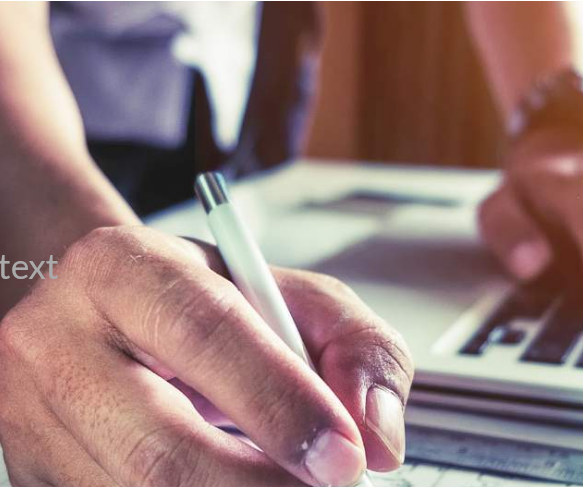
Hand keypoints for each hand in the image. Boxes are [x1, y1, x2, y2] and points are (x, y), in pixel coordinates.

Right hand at [0, 226, 412, 486]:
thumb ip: (356, 347)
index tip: (346, 456)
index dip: (283, 403)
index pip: (205, 334)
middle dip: (261, 486)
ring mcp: (32, 418)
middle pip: (161, 448)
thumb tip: (378, 434)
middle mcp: (58, 340)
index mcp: (122, 268)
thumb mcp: (292, 298)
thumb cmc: (204, 309)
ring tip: (289, 483)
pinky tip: (240, 486)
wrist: (112, 324)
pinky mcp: (34, 473)